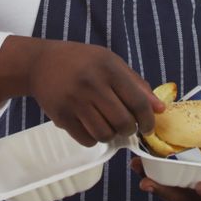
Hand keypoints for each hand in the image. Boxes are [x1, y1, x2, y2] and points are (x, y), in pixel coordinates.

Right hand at [0, 36, 164, 145]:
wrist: (41, 63)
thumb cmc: (81, 61)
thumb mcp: (111, 62)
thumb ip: (136, 84)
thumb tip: (159, 109)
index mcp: (108, 67)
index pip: (138, 102)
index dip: (148, 119)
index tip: (149, 127)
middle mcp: (91, 84)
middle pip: (123, 122)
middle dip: (129, 130)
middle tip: (126, 126)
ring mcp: (74, 101)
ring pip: (105, 134)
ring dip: (112, 135)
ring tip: (108, 126)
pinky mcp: (61, 116)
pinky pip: (86, 139)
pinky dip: (93, 138)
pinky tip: (92, 126)